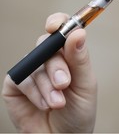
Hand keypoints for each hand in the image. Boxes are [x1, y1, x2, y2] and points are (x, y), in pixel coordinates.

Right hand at [2, 13, 96, 132]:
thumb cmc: (79, 111)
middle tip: (64, 83)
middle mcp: (49, 60)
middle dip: (56, 66)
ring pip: (34, 63)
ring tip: (58, 102)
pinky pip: (21, 78)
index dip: (57, 23)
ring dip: (47, 85)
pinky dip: (34, 92)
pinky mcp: (17, 85)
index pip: (61, 30)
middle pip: (46, 45)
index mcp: (68, 55)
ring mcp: (32, 71)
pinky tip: (44, 104)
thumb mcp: (85, 84)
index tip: (55, 27)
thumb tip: (78, 32)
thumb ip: (79, 59)